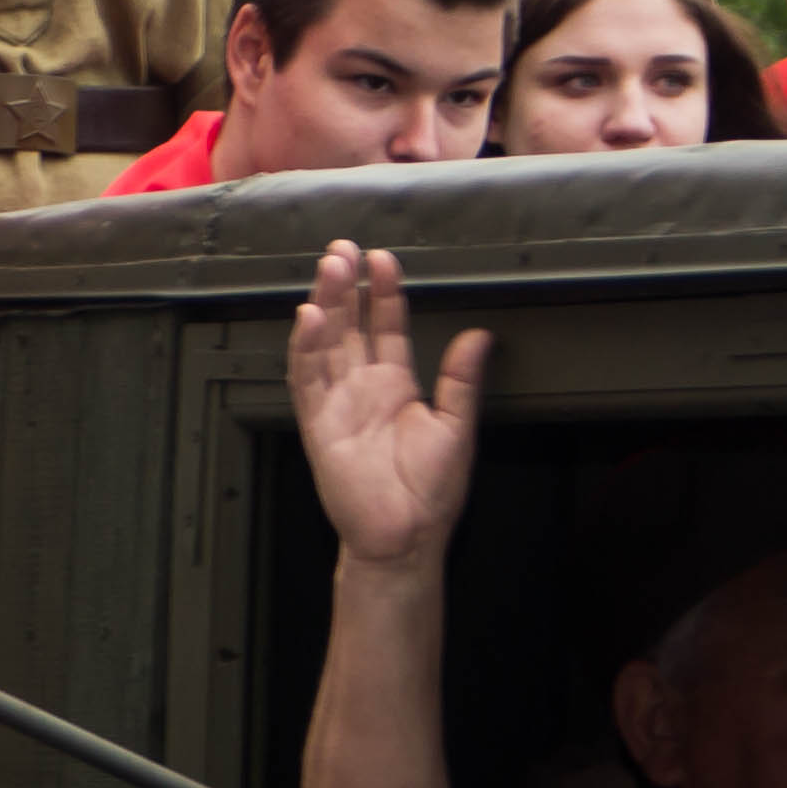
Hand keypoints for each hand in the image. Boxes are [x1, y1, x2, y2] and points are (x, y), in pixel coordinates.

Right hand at [286, 242, 487, 572]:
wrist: (405, 537)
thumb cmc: (432, 491)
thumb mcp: (457, 428)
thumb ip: (462, 380)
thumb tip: (481, 335)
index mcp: (396, 384)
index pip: (386, 327)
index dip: (383, 293)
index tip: (383, 260)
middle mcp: (362, 386)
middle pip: (349, 326)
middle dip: (346, 286)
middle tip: (343, 250)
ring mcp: (337, 402)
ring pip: (326, 343)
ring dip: (325, 305)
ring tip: (329, 269)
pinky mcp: (317, 423)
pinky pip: (306, 379)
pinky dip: (305, 349)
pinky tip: (310, 319)